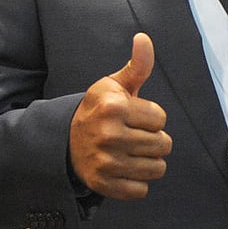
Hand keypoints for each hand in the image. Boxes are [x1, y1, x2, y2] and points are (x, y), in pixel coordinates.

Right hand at [69, 33, 171, 199]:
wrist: (64, 140)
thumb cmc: (98, 110)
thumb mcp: (114, 85)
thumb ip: (137, 65)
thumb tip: (144, 38)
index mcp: (114, 108)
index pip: (161, 118)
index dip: (152, 118)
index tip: (135, 117)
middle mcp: (109, 136)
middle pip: (163, 144)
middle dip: (155, 140)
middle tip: (135, 136)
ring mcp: (106, 163)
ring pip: (157, 168)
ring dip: (150, 161)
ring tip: (133, 152)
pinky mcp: (103, 185)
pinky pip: (141, 190)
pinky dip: (138, 182)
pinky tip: (125, 169)